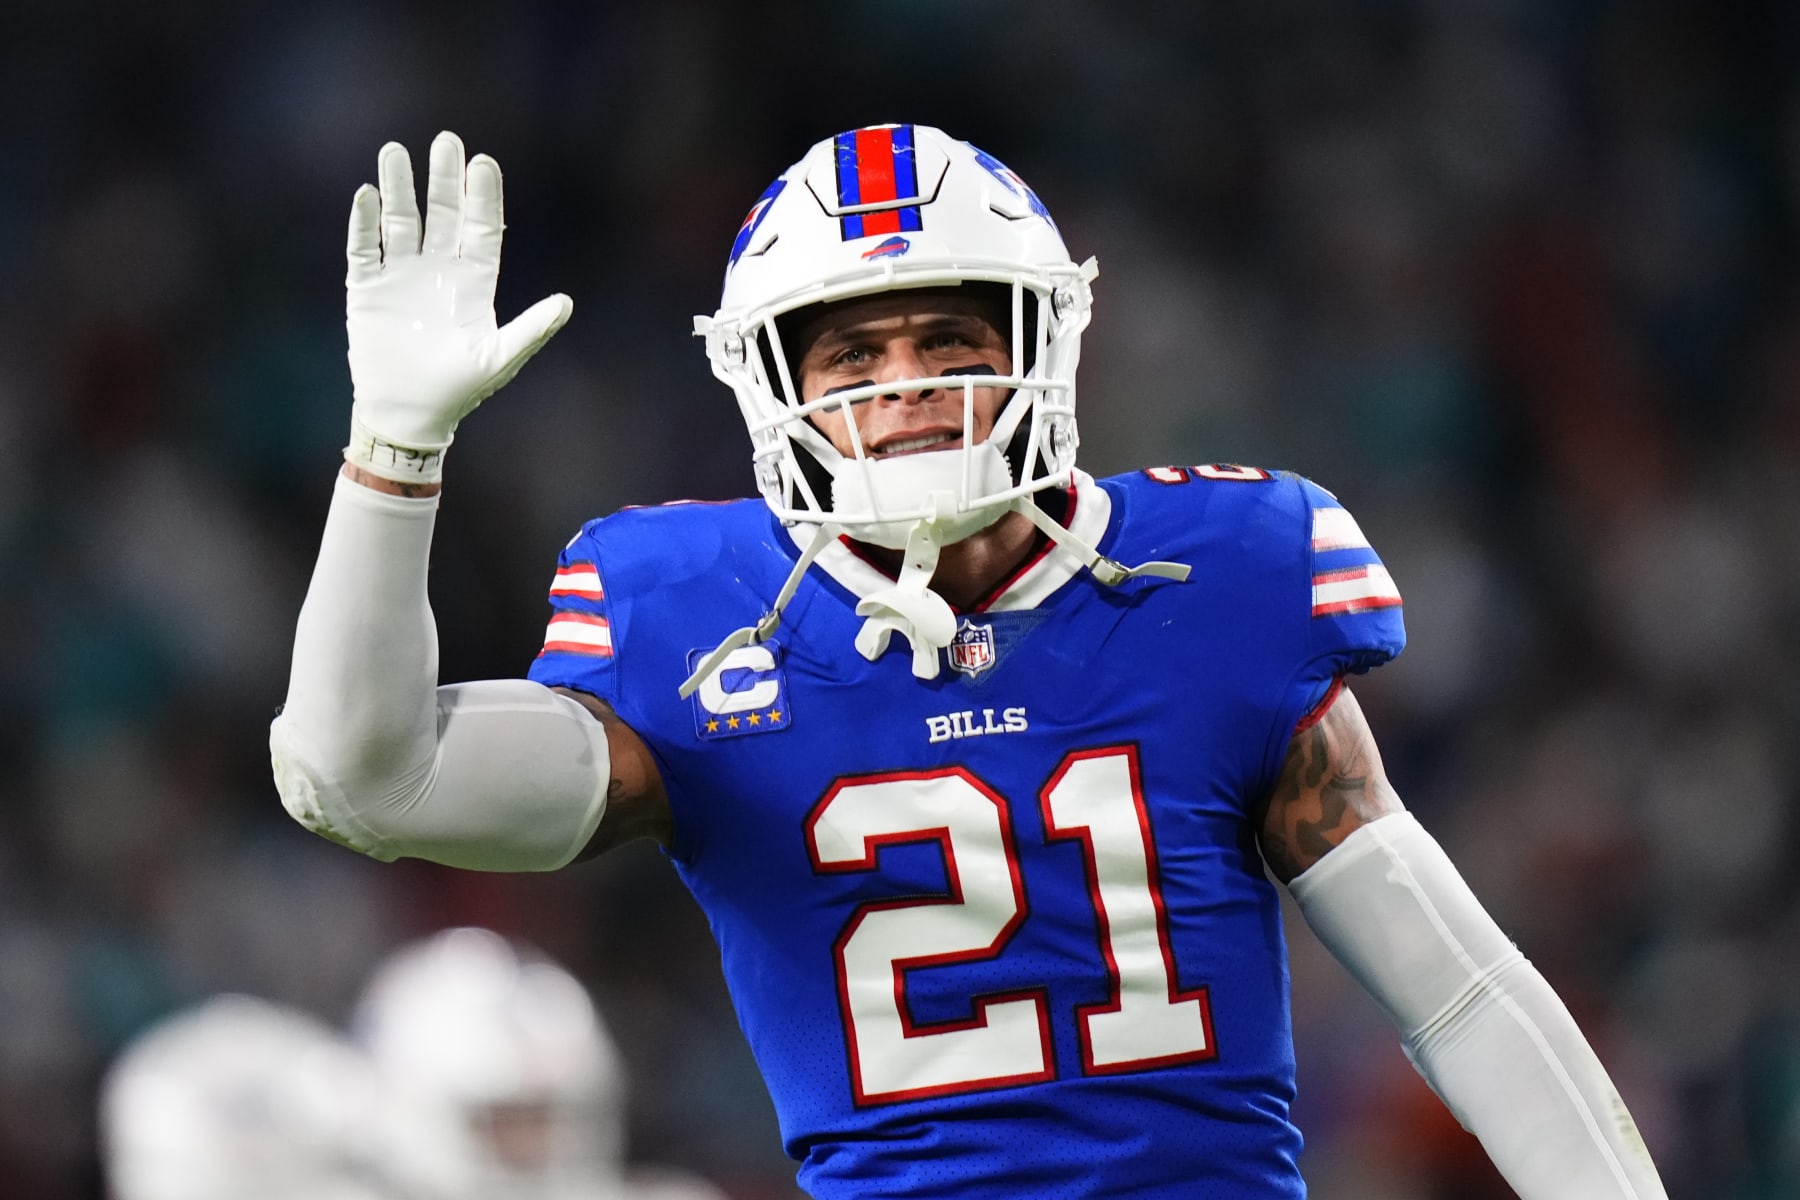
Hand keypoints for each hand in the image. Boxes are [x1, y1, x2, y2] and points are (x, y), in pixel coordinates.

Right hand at [344, 130, 571, 481]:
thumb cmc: (459, 389)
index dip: (481, 196)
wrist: (409, 414)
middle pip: (442, 214)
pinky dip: (365, 223)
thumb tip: (567, 303)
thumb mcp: (500, 358)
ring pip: (401, 221)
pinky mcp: (367, 288)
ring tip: (396, 151)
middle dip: (443, 179)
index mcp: (473, 281)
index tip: (482, 163)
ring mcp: (401, 275)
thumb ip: (531, 329)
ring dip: (399, 188)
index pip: (480, 228)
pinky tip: (367, 195)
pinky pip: (364, 248)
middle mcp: (438, 269)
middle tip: (446, 141)